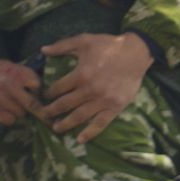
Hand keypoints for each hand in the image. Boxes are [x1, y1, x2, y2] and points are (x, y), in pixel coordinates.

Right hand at [0, 56, 40, 125]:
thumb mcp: (9, 65)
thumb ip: (24, 76)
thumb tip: (43, 92)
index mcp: (14, 72)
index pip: (37, 85)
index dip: (38, 91)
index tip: (36, 93)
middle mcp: (7, 85)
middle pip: (32, 104)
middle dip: (36, 109)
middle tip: (40, 112)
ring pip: (21, 114)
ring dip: (19, 111)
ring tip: (10, 104)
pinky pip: (9, 121)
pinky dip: (8, 118)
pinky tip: (2, 110)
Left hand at [39, 32, 154, 142]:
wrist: (136, 53)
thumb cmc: (109, 45)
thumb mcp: (84, 41)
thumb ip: (62, 46)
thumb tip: (43, 50)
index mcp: (80, 75)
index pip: (58, 88)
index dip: (48, 94)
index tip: (45, 97)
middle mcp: (89, 90)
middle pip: (65, 105)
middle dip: (51, 111)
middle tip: (44, 115)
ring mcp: (103, 100)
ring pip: (79, 116)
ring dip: (65, 124)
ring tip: (56, 128)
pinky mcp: (115, 107)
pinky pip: (100, 123)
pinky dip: (90, 133)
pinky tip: (80, 139)